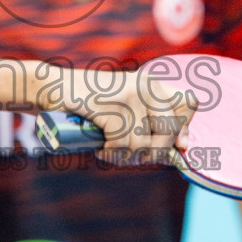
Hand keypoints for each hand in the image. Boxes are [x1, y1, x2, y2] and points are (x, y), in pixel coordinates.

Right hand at [67, 63, 193, 165]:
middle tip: (131, 155)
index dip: (183, 128)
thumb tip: (183, 147)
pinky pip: (123, 144)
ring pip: (143, 144)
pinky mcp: (112, 107)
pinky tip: (101, 151)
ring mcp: (130, 96)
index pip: (190, 103)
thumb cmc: (89, 103)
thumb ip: (151, 121)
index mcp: (153, 84)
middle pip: (169, 132)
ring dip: (126, 158)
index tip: (169, 144)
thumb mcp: (124, 106)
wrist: (51, 86)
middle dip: (152, 153)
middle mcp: (146, 86)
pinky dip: (112, 155)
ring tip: (111, 152)